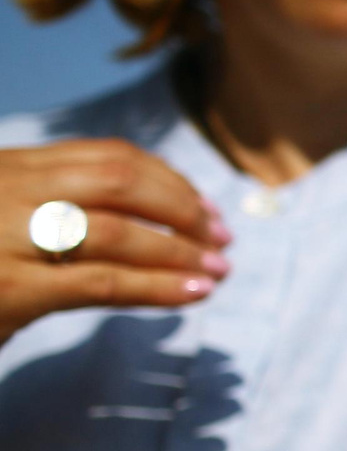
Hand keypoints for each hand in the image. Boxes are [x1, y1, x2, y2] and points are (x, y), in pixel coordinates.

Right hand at [1, 140, 231, 346]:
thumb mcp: (7, 218)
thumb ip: (59, 205)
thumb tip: (158, 219)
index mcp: (12, 167)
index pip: (110, 157)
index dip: (170, 181)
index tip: (206, 208)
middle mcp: (9, 190)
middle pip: (121, 183)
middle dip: (182, 210)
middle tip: (221, 239)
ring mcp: (6, 237)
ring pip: (117, 232)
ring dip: (180, 251)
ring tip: (217, 269)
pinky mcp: (11, 289)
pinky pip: (101, 283)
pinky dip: (156, 286)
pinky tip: (193, 292)